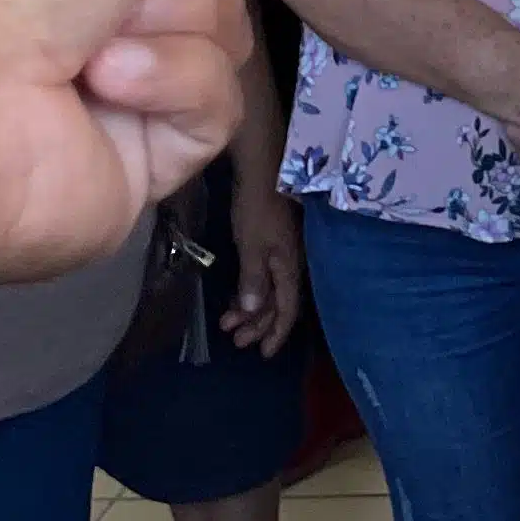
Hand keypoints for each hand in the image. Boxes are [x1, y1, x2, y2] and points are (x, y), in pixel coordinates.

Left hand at [223, 179, 304, 356]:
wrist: (264, 167)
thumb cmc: (258, 207)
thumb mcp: (253, 246)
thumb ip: (254, 279)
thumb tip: (255, 311)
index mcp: (291, 266)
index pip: (288, 309)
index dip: (277, 333)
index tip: (262, 353)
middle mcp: (292, 263)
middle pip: (278, 303)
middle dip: (258, 324)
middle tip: (235, 340)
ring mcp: (284, 251)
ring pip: (270, 290)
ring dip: (250, 309)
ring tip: (227, 322)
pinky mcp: (273, 241)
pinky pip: (265, 275)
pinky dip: (250, 290)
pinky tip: (237, 297)